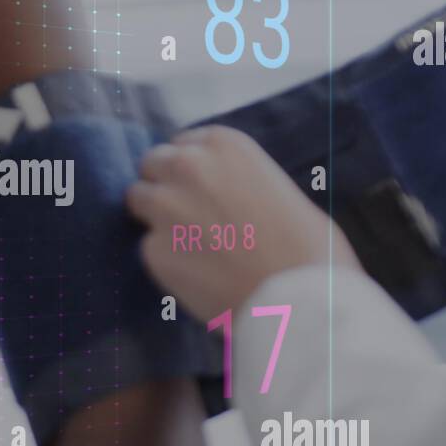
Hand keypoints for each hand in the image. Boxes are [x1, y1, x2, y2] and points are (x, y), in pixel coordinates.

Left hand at [126, 126, 355, 321]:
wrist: (299, 301)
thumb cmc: (309, 249)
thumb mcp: (279, 189)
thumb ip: (240, 181)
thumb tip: (226, 196)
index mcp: (225, 144)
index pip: (184, 143)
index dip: (190, 169)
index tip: (201, 188)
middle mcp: (188, 167)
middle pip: (153, 164)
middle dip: (164, 184)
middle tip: (185, 213)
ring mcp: (165, 208)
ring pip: (137, 199)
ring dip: (154, 216)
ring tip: (186, 243)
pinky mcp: (153, 251)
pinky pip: (148, 248)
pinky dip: (165, 259)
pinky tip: (196, 274)